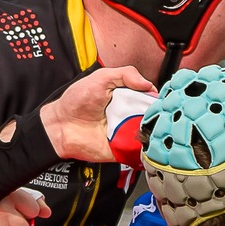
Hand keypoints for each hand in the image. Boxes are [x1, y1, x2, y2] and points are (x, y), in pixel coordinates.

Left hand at [39, 65, 157, 161]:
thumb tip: (148, 84)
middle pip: (155, 116)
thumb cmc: (76, 102)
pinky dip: (146, 147)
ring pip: (151, 133)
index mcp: (128, 97)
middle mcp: (130, 115)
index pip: (151, 98)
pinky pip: (140, 150)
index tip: (163, 99)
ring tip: (153, 126)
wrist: (61, 126)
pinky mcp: (124, 149)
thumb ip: (125, 74)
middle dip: (159, 115)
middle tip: (159, 114)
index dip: (158, 98)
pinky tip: (145, 140)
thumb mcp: (100, 78)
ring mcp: (127, 132)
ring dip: (155, 130)